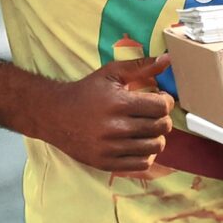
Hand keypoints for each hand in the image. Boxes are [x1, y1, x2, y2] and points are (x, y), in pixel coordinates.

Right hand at [39, 54, 174, 174]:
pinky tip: (138, 143)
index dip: (165, 101)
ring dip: (156, 136)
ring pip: (156, 146)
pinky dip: (146, 154)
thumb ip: (141, 66)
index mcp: (118, 103)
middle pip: (161, 127)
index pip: (162, 107)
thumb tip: (168, 58)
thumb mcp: (111, 73)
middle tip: (152, 114)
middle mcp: (115, 128)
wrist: (53, 115)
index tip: (158, 99)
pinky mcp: (106, 163)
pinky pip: (143, 164)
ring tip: (146, 128)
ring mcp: (110, 148)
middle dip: (162, 118)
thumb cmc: (86, 91)